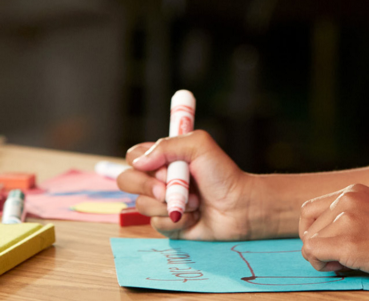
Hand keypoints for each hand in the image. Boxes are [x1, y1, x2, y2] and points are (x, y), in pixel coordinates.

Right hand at [117, 130, 256, 240]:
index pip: (134, 155)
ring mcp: (161, 201)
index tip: (161, 165)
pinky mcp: (167, 223)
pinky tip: (194, 216)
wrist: (239, 207)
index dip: (140, 161)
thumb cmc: (222, 174)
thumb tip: (138, 162)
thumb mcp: (199, 146)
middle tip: (169, 189)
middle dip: (148, 186)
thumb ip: (167, 146)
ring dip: (169, 203)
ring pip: (141, 204)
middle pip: (127, 180)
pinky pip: (154, 224)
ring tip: (195, 201)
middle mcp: (160, 178)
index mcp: (165, 156)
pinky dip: (176, 219)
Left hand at [299, 184, 368, 281]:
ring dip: (320, 258)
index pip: (309, 210)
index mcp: (353, 190)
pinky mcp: (350, 242)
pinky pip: (313, 254)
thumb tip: (311, 239)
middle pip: (307, 227)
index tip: (330, 245)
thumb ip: (345, 215)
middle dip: (317, 246)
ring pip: (309, 242)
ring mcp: (349, 219)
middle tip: (339, 258)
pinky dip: (322, 265)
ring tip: (346, 262)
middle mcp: (348, 199)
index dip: (313, 231)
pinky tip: (344, 266)